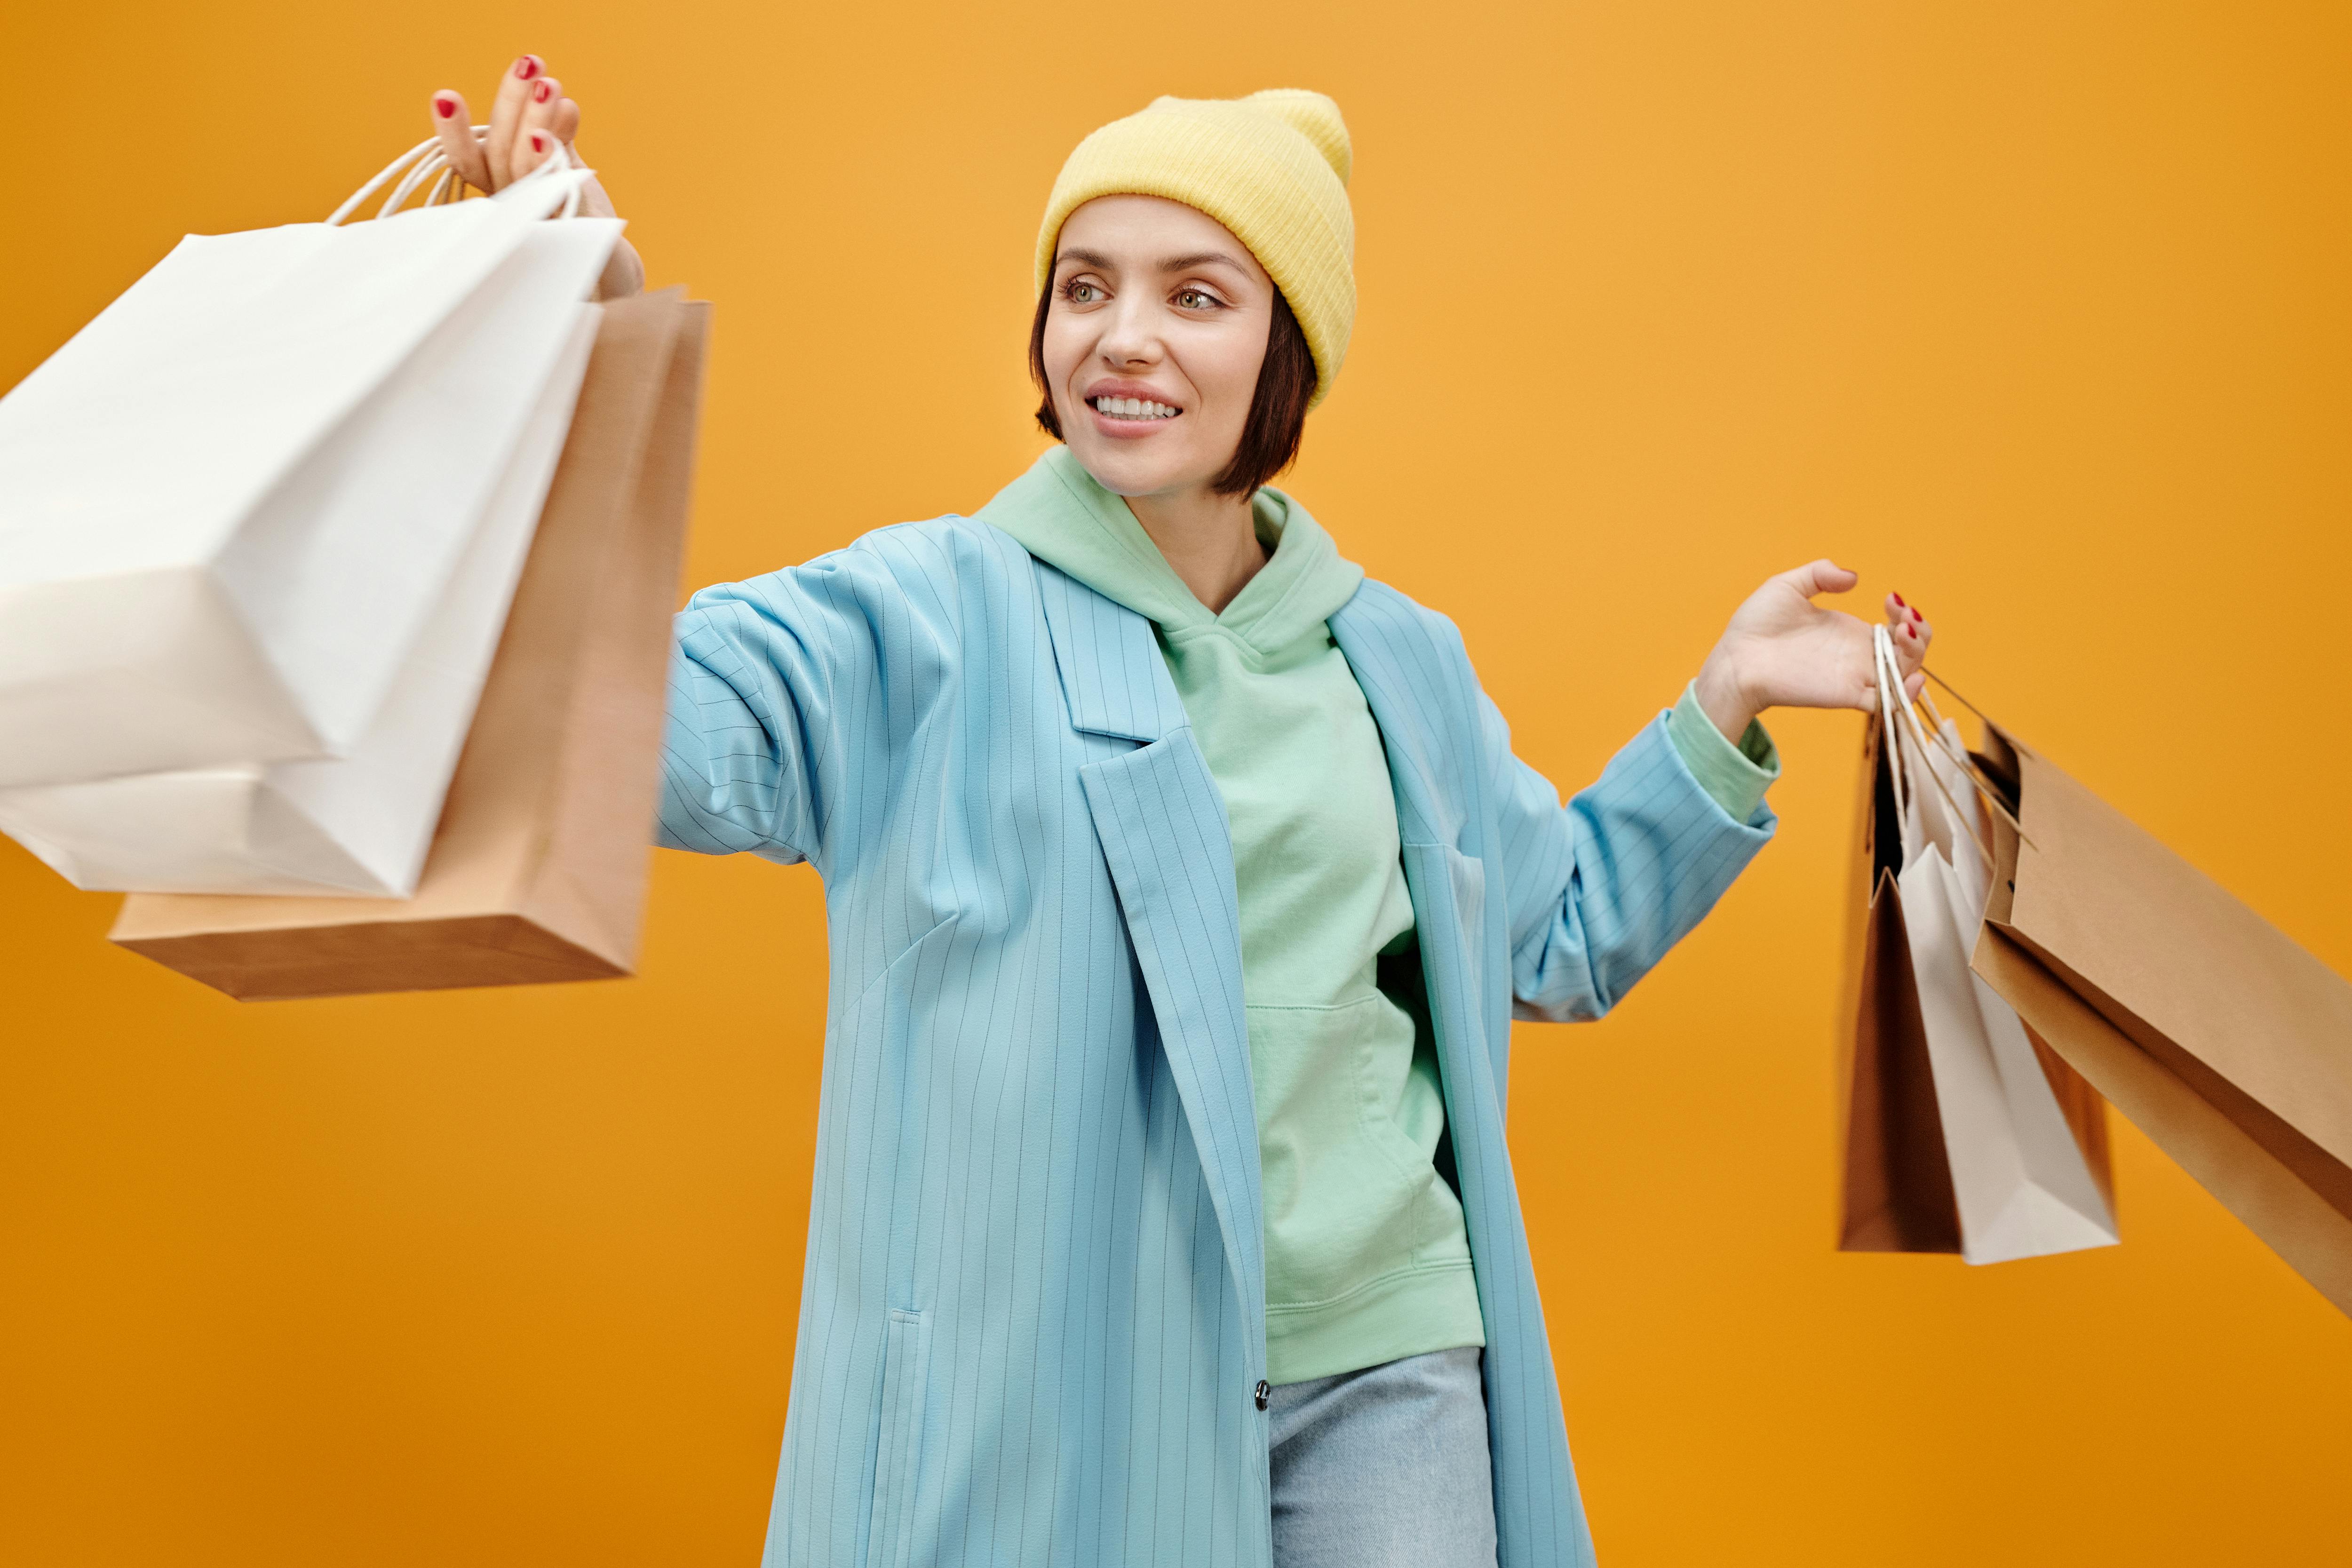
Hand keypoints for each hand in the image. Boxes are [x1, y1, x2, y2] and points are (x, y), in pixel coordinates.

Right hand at [427, 54, 643, 300]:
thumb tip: (557, 95)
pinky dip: (554, 165)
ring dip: (536, 122)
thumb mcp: (564, 172)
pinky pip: (560, 199)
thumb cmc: (579, 228)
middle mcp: (511, 212)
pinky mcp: (573, 240)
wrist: (613, 280)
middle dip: (513, 105)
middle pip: (500, 154)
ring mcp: (540, 227)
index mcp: (500, 194)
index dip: (455, 132)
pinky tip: (553, 131)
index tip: (445, 95)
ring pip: (525, 171)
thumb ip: (555, 136)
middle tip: (530, 63)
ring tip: (550, 84)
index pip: (469, 161)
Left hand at [1691, 561, 1930, 741]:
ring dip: (1916, 654)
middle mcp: (1858, 656)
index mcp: (1851, 633)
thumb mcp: (1788, 586)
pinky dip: (1904, 694)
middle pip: (1909, 653)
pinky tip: (1911, 675)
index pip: (1896, 628)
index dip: (1905, 614)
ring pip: (1904, 675)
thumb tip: (1853, 578)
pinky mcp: (1845, 695)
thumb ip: (1820, 574)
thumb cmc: (1756, 624)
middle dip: (1920, 633)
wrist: (1736, 657)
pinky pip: (1885, 702)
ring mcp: (1854, 677)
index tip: (1890, 599)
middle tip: (1902, 617)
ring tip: (1902, 632)